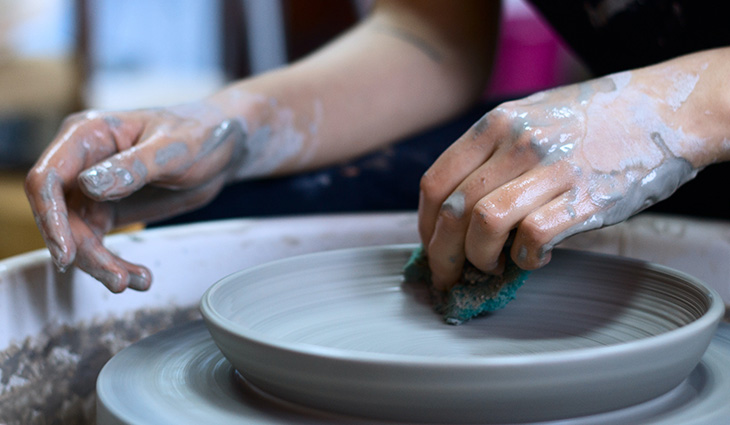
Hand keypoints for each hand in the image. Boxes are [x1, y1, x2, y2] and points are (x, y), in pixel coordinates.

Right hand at [25, 101, 251, 291]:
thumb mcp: (173, 149)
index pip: (48, 177)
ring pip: (77, 235)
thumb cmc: (201, 132)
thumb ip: (133, 167)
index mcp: (88, 134)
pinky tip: (140, 277)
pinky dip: (115, 262)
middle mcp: (82, 161)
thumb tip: (88, 186)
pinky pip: (97, 242)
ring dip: (101, 263)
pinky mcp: (109, 208)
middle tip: (117, 278)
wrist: (225, 145)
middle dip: (83, 251)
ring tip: (136, 281)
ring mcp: (93, 187)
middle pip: (59, 214)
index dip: (49, 216)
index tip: (66, 252)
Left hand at [418, 65, 712, 289]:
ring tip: (491, 266)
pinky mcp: (585, 197)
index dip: (424, 224)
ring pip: (484, 225)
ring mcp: (551, 168)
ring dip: (478, 258)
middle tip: (448, 275)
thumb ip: (493, 153)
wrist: (664, 111)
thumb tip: (457, 210)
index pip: (436, 181)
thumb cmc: (593, 119)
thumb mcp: (532, 116)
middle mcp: (518, 142)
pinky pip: (533, 238)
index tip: (430, 245)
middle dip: (442, 254)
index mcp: (497, 122)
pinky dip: (525, 259)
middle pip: (453, 210)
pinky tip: (535, 258)